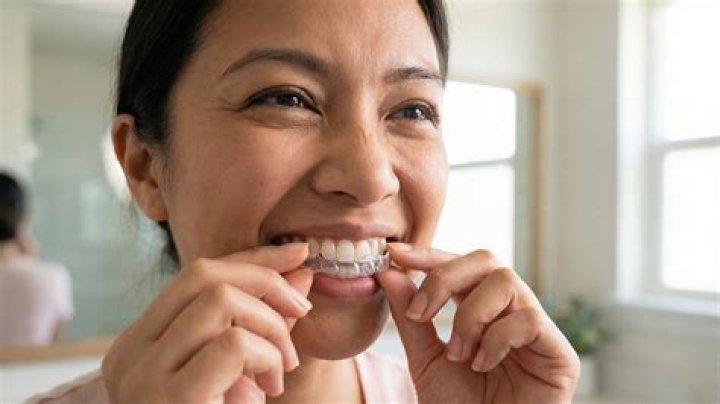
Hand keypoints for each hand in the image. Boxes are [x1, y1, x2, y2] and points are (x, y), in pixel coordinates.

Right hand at [102, 243, 313, 403]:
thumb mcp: (238, 372)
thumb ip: (261, 322)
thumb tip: (299, 270)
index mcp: (138, 345)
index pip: (195, 275)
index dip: (252, 258)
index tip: (297, 254)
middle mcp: (127, 356)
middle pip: (202, 275)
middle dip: (265, 281)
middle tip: (301, 312)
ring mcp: (140, 378)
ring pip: (219, 302)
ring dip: (270, 328)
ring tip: (281, 370)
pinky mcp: (168, 400)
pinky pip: (232, 345)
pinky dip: (265, 358)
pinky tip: (267, 392)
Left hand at [376, 243, 579, 403]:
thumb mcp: (425, 359)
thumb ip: (411, 317)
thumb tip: (389, 272)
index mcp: (483, 310)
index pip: (460, 266)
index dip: (429, 255)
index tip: (394, 255)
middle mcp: (512, 313)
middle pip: (486, 259)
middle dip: (445, 277)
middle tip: (421, 312)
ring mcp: (538, 331)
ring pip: (506, 281)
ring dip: (471, 315)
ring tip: (458, 354)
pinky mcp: (560, 354)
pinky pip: (529, 320)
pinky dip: (496, 339)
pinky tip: (482, 364)